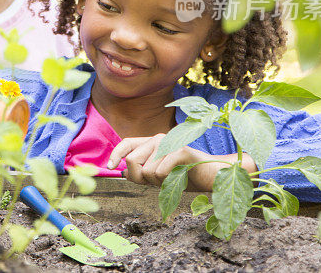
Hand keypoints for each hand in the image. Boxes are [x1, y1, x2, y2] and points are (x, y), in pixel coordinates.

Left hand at [107, 134, 256, 191]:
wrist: (210, 176)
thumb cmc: (184, 176)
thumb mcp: (159, 175)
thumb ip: (142, 171)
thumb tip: (123, 171)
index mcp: (151, 142)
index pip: (127, 143)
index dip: (115, 154)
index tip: (109, 166)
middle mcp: (158, 138)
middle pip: (132, 161)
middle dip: (140, 178)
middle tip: (157, 182)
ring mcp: (170, 143)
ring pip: (147, 171)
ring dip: (158, 183)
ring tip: (173, 178)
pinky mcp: (181, 151)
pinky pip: (160, 172)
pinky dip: (167, 181)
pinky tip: (179, 177)